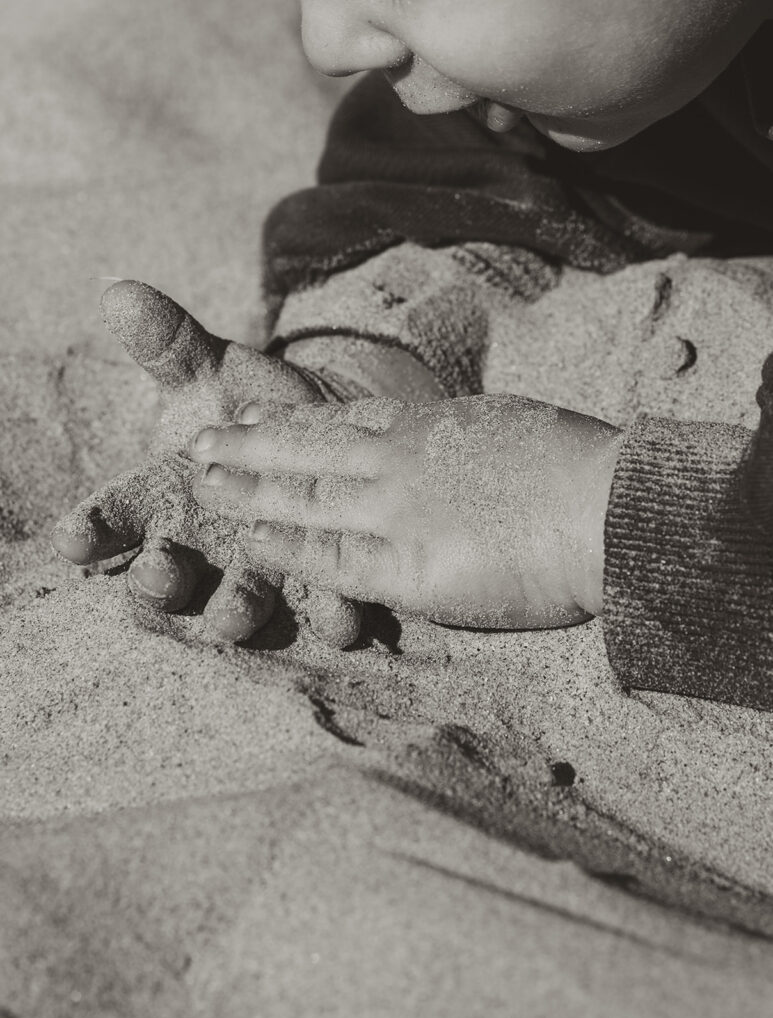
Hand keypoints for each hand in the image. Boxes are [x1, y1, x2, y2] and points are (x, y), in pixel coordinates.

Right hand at [51, 280, 363, 645]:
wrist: (335, 428)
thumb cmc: (258, 408)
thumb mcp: (215, 375)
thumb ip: (172, 346)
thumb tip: (121, 293)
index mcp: (165, 501)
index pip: (114, 519)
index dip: (92, 529)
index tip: (74, 536)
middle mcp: (203, 549)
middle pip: (168, 577)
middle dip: (158, 581)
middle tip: (158, 574)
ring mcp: (260, 573)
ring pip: (236, 605)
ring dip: (234, 611)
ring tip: (234, 614)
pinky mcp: (321, 583)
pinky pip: (320, 608)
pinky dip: (329, 614)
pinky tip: (341, 616)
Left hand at [189, 394, 622, 628]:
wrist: (607, 508)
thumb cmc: (581, 467)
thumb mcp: (516, 428)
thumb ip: (472, 440)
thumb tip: (461, 447)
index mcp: (434, 425)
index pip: (346, 419)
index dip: (293, 420)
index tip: (255, 417)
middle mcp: (402, 460)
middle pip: (308, 449)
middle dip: (250, 445)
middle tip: (202, 442)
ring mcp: (398, 512)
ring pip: (305, 496)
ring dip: (250, 490)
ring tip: (206, 485)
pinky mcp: (407, 568)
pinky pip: (330, 558)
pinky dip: (285, 548)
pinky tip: (250, 543)